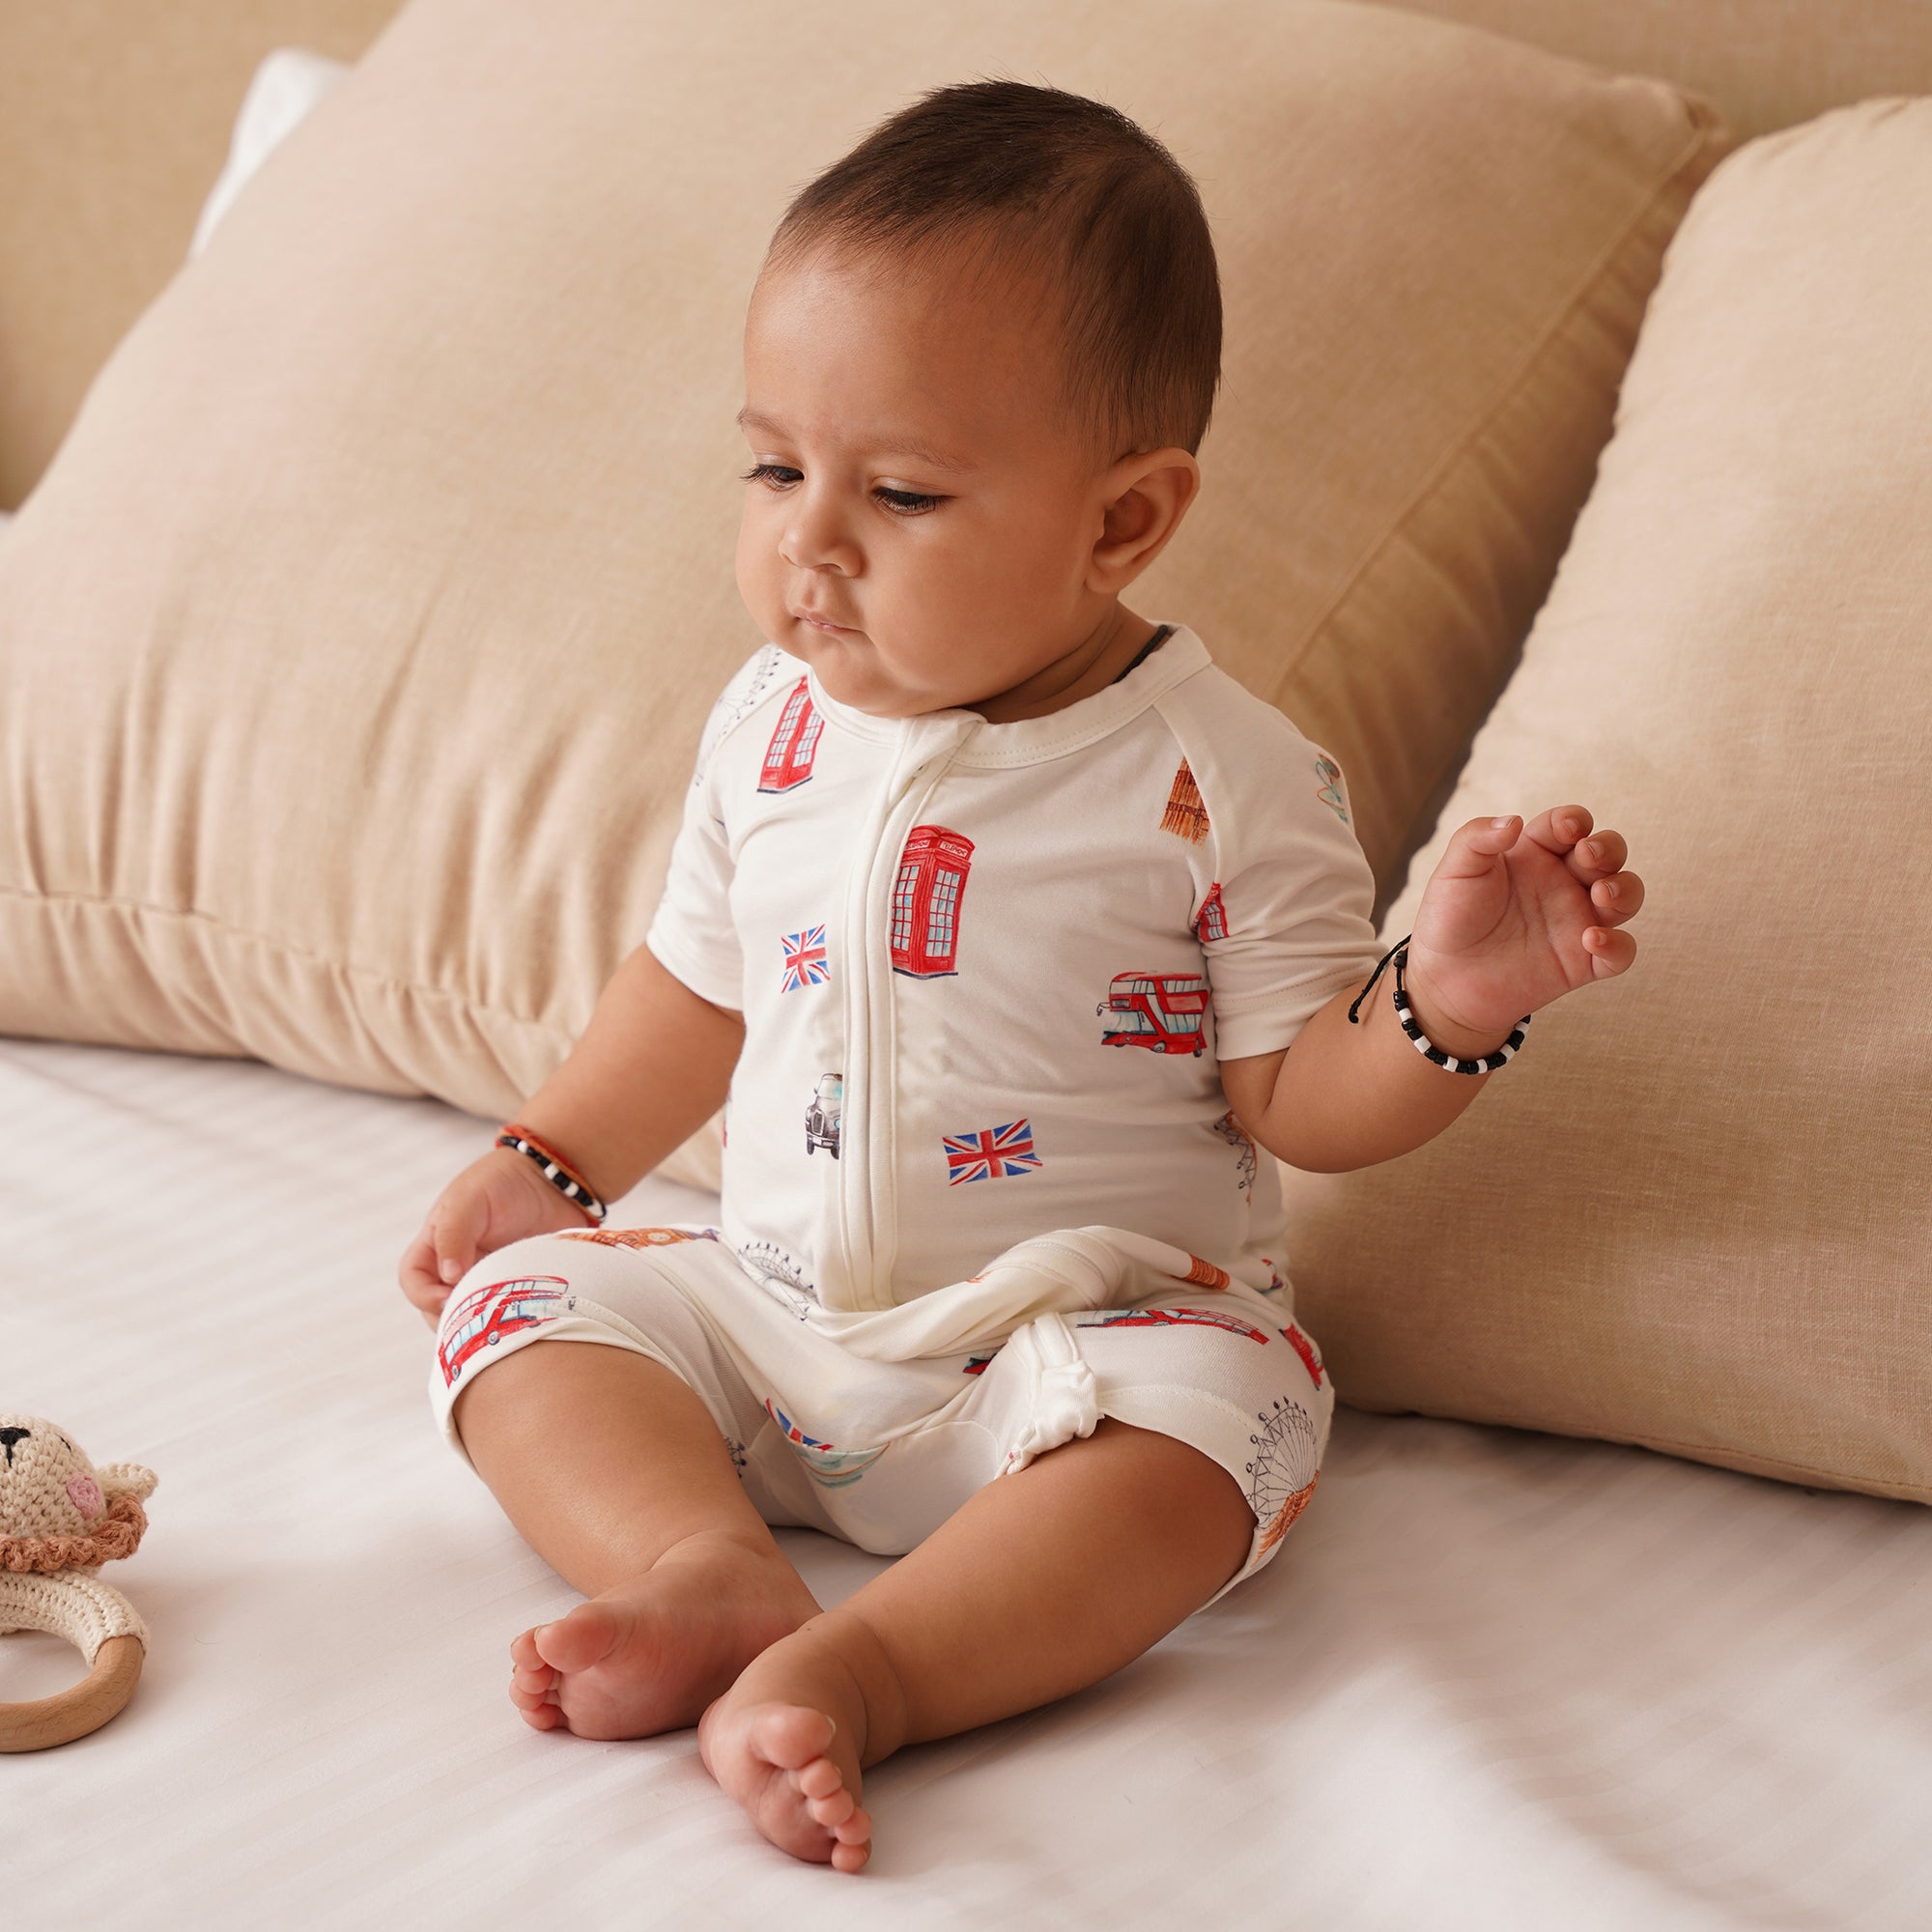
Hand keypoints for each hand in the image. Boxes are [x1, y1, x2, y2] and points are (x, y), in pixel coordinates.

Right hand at [397, 1146, 596, 1329]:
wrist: (553, 1179)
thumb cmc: (503, 1181)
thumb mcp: (470, 1199)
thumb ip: (453, 1234)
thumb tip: (448, 1277)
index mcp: (436, 1245)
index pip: (412, 1279)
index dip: (423, 1295)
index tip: (448, 1298)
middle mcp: (458, 1267)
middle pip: (438, 1309)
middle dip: (452, 1319)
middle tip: (477, 1316)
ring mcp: (488, 1280)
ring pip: (472, 1318)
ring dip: (481, 1323)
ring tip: (502, 1315)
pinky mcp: (517, 1288)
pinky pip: (507, 1314)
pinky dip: (511, 1319)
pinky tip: (523, 1312)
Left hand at [1404, 805, 1645, 1049]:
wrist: (1444, 979)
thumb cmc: (1450, 918)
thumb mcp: (1455, 870)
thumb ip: (1477, 839)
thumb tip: (1513, 820)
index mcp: (1535, 854)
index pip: (1570, 825)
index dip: (1574, 821)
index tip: (1567, 829)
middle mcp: (1562, 883)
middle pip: (1609, 853)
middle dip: (1609, 848)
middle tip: (1588, 856)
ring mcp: (1576, 921)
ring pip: (1625, 897)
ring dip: (1625, 890)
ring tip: (1601, 895)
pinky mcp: (1581, 962)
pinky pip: (1619, 953)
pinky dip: (1618, 946)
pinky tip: (1593, 940)